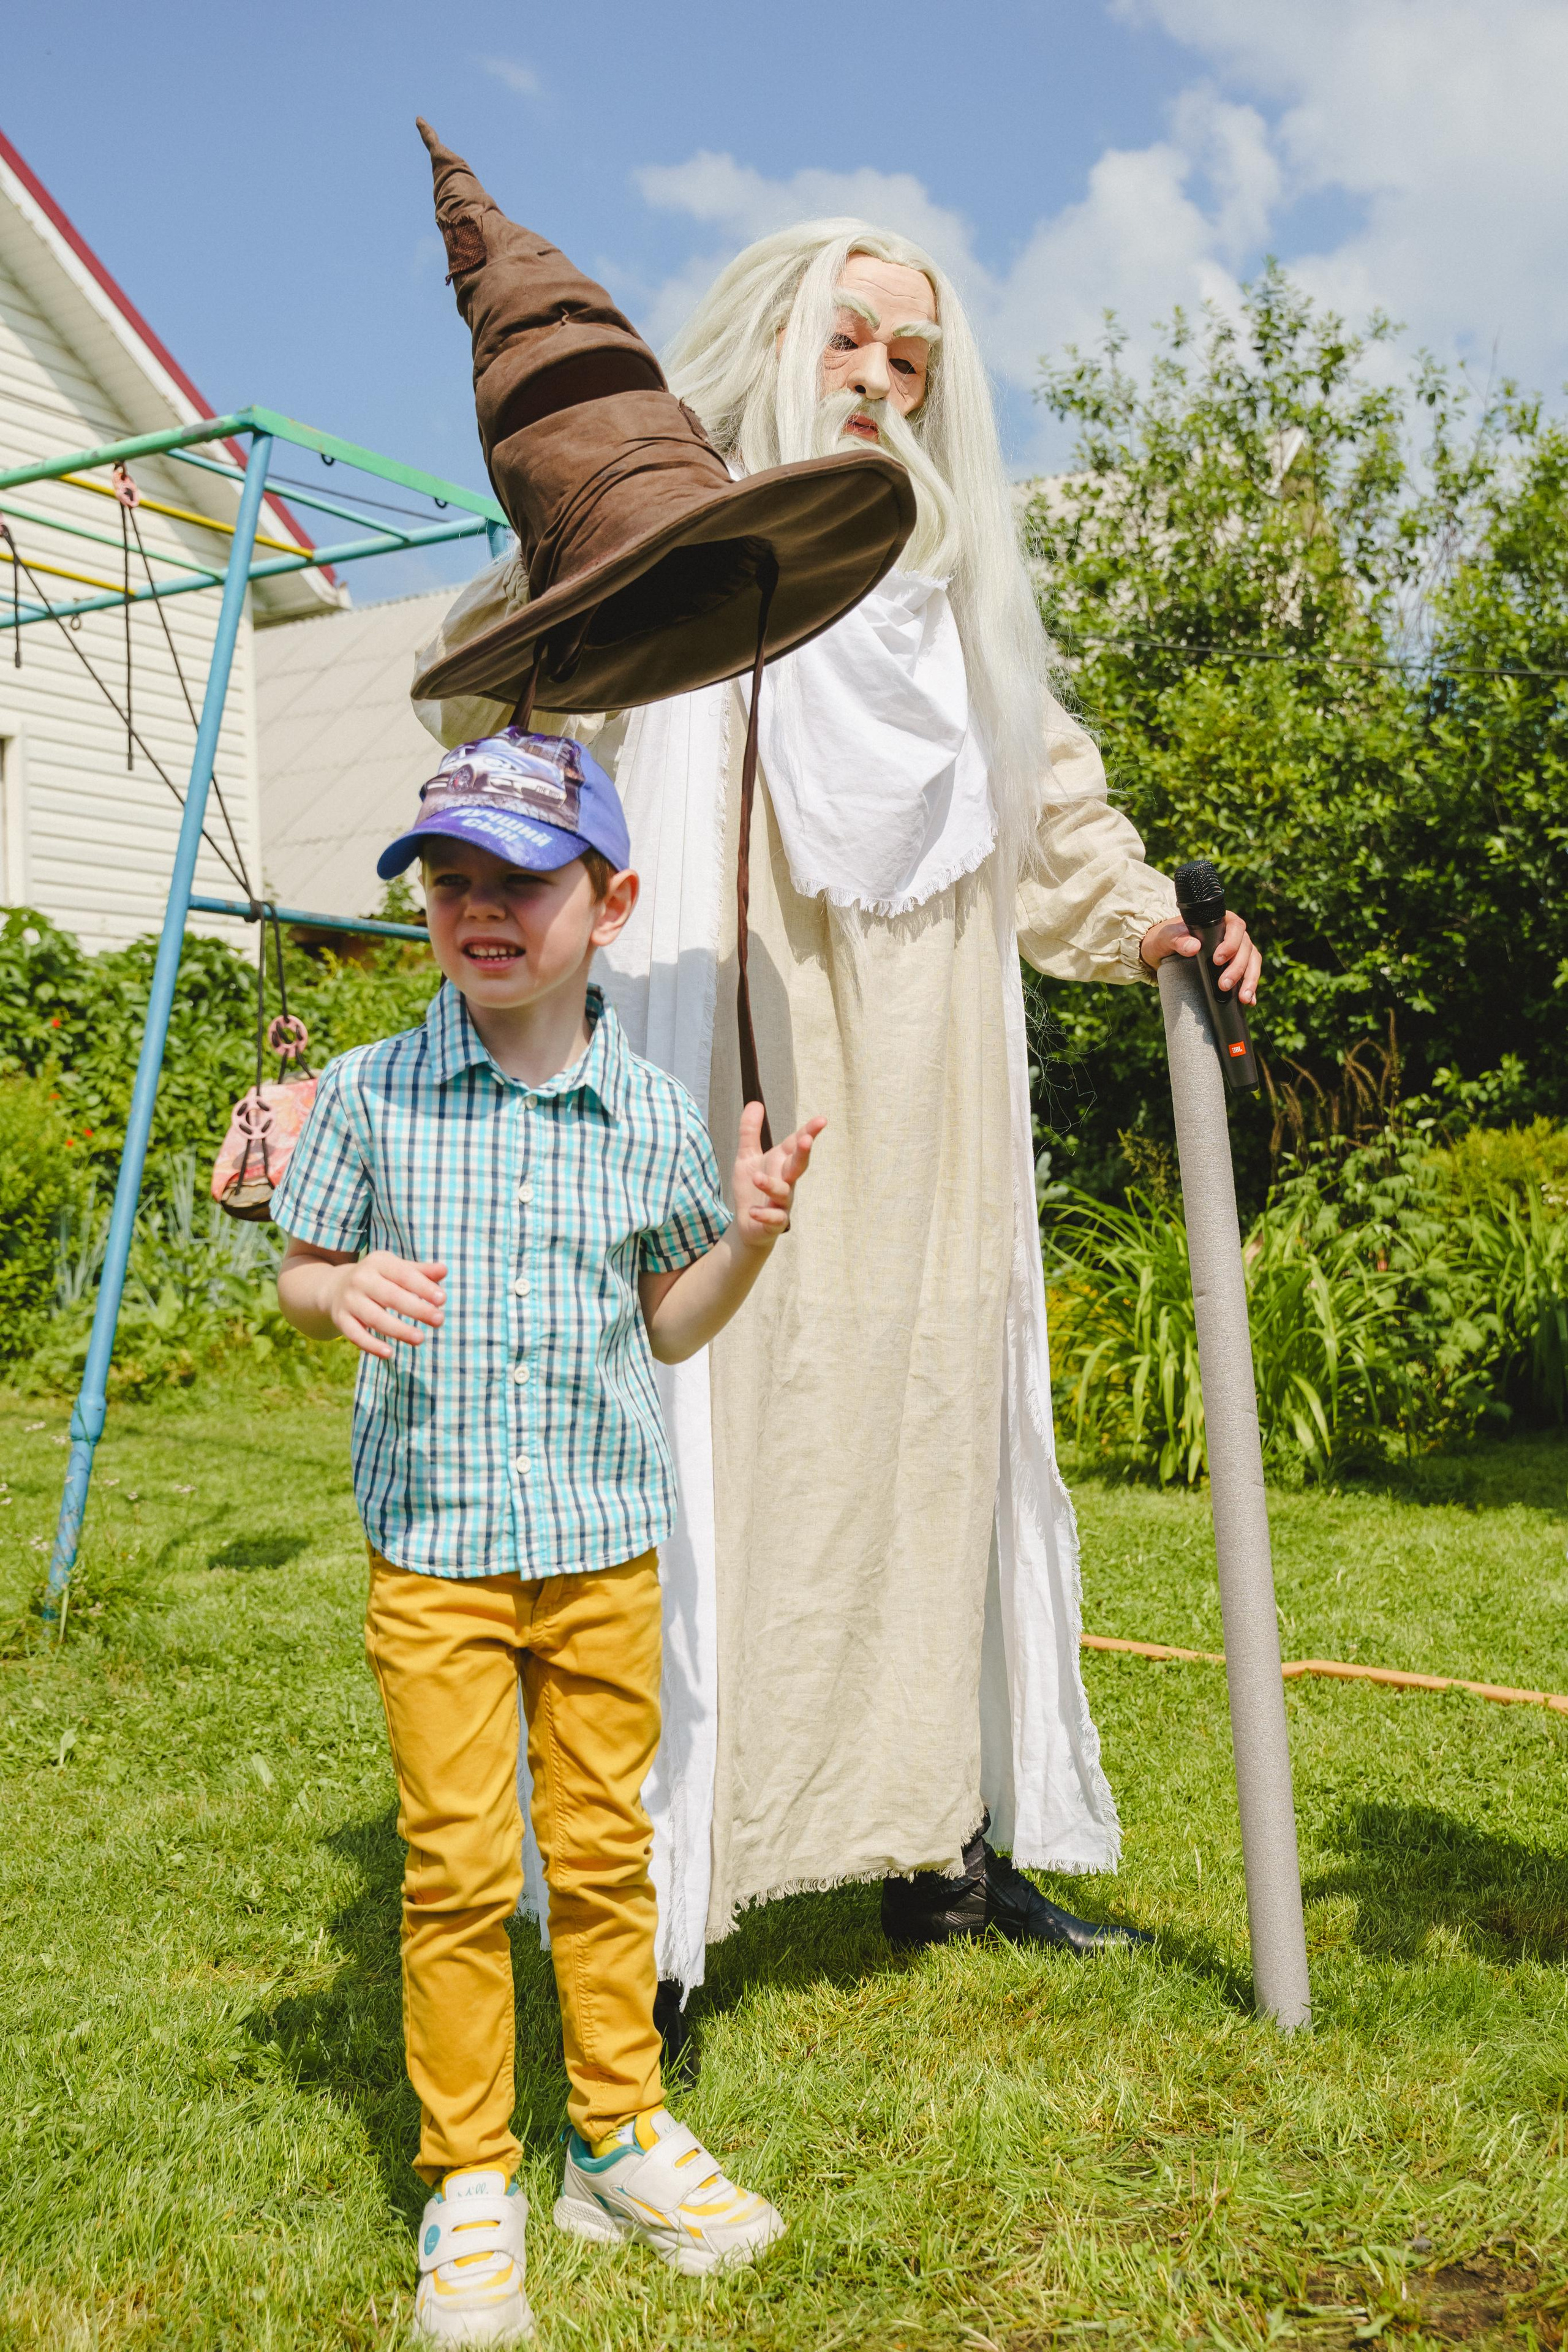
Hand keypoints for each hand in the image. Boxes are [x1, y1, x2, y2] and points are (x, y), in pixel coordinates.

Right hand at [328, 1250, 446, 1359]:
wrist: (335, 1287)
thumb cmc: (378, 1278)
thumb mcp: (396, 1268)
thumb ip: (421, 1272)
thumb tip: (444, 1270)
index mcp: (378, 1263)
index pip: (403, 1275)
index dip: (423, 1287)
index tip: (442, 1299)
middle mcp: (361, 1279)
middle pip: (391, 1296)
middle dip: (416, 1309)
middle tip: (439, 1320)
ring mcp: (349, 1300)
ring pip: (375, 1318)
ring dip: (398, 1330)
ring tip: (420, 1339)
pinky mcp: (341, 1319)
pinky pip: (356, 1335)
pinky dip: (371, 1345)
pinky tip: (389, 1354)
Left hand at [732, 1103, 825, 1247]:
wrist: (749, 1224)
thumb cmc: (752, 1188)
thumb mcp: (746, 1157)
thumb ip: (750, 1132)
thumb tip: (756, 1103)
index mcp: (781, 1162)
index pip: (796, 1144)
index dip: (808, 1132)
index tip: (822, 1120)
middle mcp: (786, 1180)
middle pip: (798, 1165)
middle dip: (803, 1153)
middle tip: (806, 1140)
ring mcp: (782, 1202)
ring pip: (783, 1192)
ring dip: (771, 1184)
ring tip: (757, 1177)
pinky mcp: (774, 1222)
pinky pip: (774, 1218)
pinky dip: (764, 1213)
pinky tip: (753, 1210)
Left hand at [1139, 909, 1260, 1004]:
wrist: (1161, 952)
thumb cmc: (1165, 939)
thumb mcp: (1166, 937)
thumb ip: (1177, 938)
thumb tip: (1194, 947)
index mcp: (1220, 921)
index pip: (1235, 927)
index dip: (1231, 943)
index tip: (1218, 960)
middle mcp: (1232, 935)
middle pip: (1245, 948)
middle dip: (1237, 968)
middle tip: (1224, 985)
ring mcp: (1236, 951)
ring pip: (1252, 962)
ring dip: (1250, 980)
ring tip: (1243, 998)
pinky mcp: (1234, 967)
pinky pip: (1248, 975)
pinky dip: (1250, 988)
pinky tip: (1249, 1001)